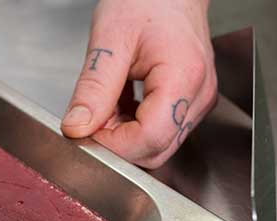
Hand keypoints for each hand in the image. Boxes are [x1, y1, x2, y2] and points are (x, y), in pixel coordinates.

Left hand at [61, 0, 216, 168]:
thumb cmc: (146, 1)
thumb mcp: (109, 40)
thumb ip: (93, 88)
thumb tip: (77, 128)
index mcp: (183, 77)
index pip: (149, 138)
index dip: (113, 144)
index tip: (86, 131)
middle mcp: (198, 96)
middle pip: (155, 149)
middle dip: (117, 142)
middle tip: (94, 115)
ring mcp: (198, 102)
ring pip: (157, 146)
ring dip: (124, 136)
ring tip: (108, 102)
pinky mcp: (191, 104)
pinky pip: (161, 133)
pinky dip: (133, 128)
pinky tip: (120, 104)